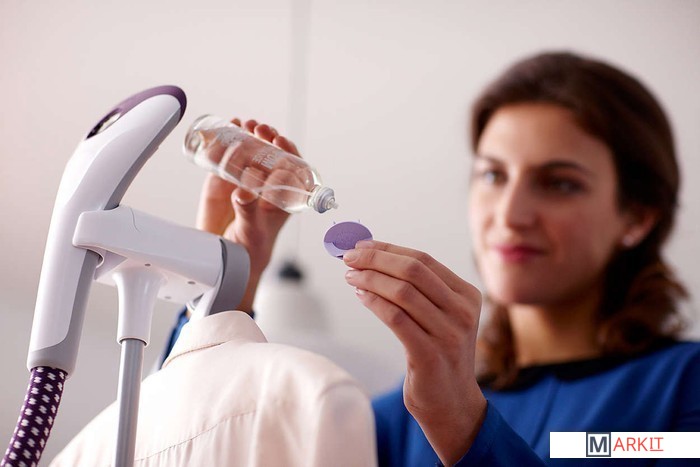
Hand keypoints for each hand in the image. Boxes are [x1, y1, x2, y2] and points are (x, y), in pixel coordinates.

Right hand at [196, 118, 300, 312]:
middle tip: (261, 129)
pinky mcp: (222, 181)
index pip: (291, 169)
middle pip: (271, 155)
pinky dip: (226, 140)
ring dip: (249, 135)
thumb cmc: (249, 251)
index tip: (280, 141)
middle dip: (268, 138)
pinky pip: (225, 157)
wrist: (224, 262)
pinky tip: (227, 126)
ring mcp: (244, 180)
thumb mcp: (252, 232)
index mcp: (282, 197)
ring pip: (250, 152)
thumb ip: (248, 212)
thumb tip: (244, 192)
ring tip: (245, 125)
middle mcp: (265, 185)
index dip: (288, 152)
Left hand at [343, 240, 486, 465]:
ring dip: (370, 279)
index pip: (423, 260)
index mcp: (466, 295)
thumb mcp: (440, 317)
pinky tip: (361, 296)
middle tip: (350, 258)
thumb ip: (418, 290)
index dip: (389, 249)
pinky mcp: (430, 355)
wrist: (453, 404)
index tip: (362, 245)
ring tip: (351, 277)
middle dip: (376, 259)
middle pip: (413, 271)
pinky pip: (396, 318)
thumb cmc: (439, 355)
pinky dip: (374, 302)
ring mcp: (449, 334)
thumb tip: (375, 259)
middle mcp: (462, 311)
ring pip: (402, 292)